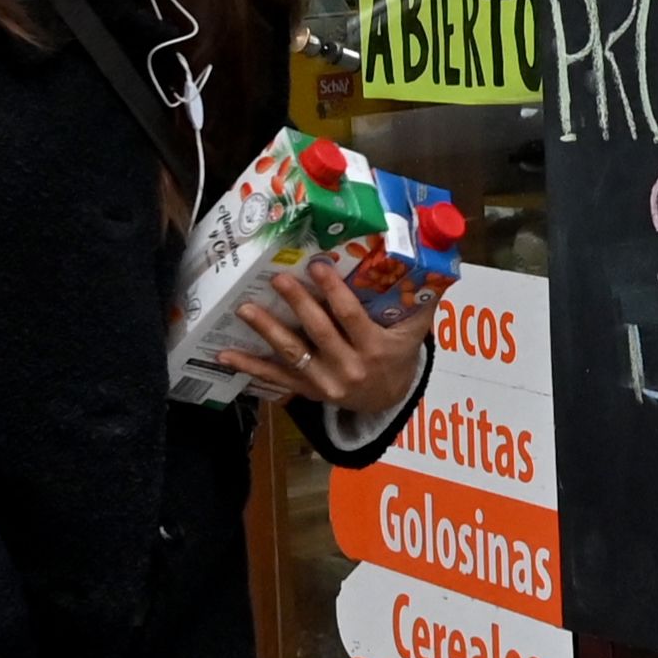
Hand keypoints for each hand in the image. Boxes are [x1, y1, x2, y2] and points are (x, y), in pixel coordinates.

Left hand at [214, 256, 444, 415]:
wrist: (388, 398)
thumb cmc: (399, 353)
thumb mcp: (416, 330)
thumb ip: (421, 298)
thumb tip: (430, 259)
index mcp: (376, 350)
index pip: (351, 317)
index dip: (334, 292)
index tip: (317, 267)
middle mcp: (349, 369)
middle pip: (318, 333)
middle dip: (297, 304)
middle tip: (278, 279)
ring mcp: (325, 383)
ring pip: (293, 355)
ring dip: (267, 331)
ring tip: (245, 309)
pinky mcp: (307, 391)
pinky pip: (276, 379)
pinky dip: (251, 367)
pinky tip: (226, 354)